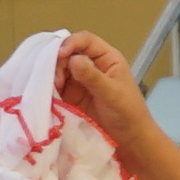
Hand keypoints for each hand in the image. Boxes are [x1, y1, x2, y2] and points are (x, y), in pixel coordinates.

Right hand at [51, 27, 164, 162]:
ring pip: (59, 68)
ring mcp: (80, 79)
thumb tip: (73, 59)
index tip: (60, 55)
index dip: (71, 43)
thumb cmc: (128, 113)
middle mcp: (92, 64)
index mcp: (107, 58)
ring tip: (55, 88)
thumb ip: (93, 77)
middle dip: (58, 61)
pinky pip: (56, 84)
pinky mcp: (72, 94)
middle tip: (57, 79)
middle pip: (68, 52)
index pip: (85, 40)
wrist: (129, 140)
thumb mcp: (112, 94)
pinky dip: (50, 87)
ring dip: (53, 74)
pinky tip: (50, 94)